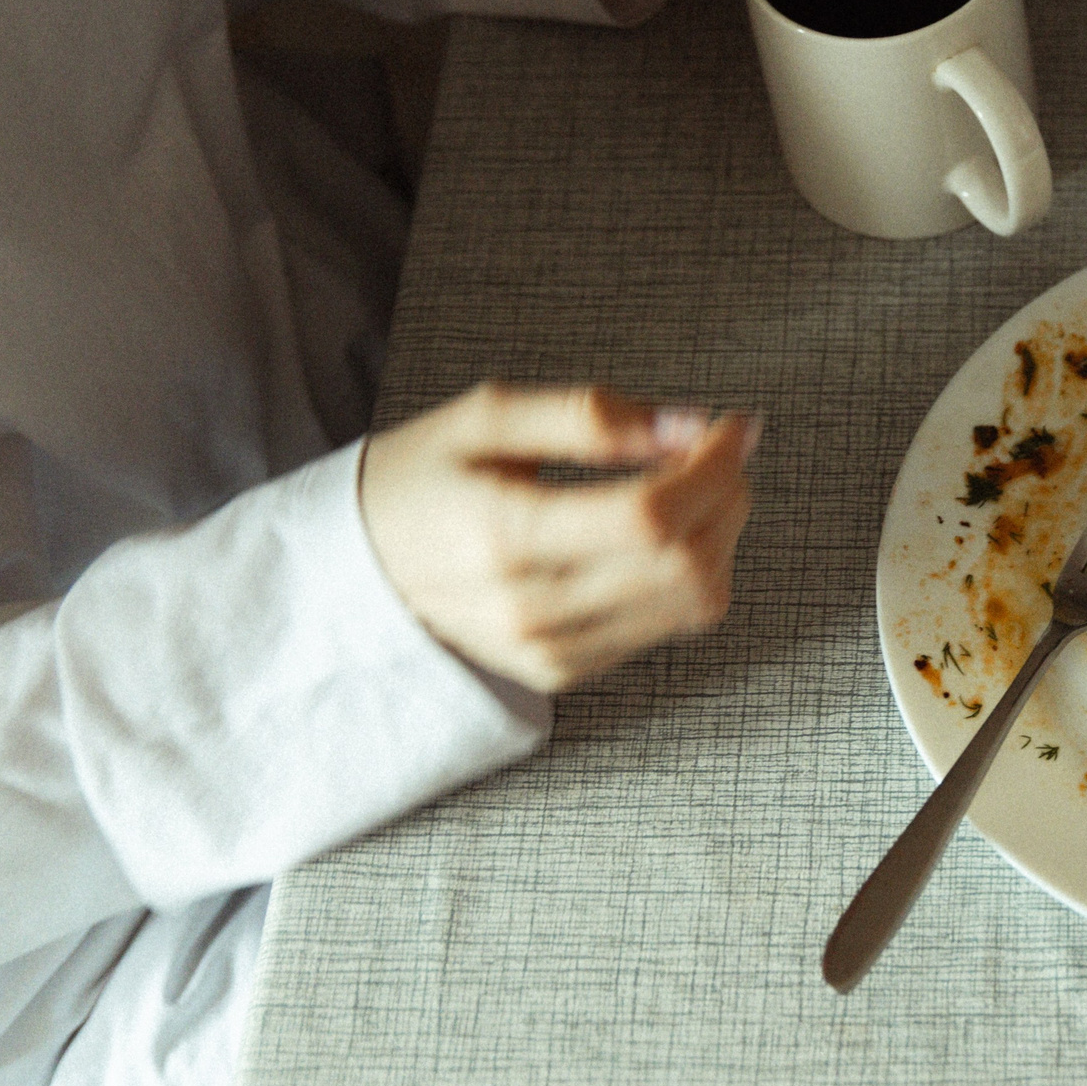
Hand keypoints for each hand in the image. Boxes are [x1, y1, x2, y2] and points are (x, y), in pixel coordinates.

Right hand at [358, 383, 756, 691]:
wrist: (353, 569)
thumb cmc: (421, 477)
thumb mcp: (485, 417)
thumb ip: (587, 415)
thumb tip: (686, 424)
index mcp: (503, 534)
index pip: (650, 517)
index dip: (713, 467)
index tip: (733, 426)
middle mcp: (529, 607)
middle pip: (686, 564)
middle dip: (728, 496)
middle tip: (719, 450)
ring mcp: (550, 650)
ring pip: (694, 604)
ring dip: (722, 536)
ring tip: (697, 485)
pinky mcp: (564, 670)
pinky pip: (667, 627)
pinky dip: (691, 574)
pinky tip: (664, 534)